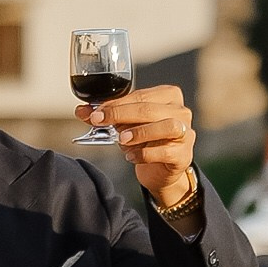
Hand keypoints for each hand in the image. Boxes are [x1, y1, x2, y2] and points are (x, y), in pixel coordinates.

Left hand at [83, 82, 198, 215]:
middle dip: (120, 115)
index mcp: (168, 96)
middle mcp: (181, 111)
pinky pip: (165, 151)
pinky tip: (131, 156)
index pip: (140, 96)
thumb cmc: (144, 140)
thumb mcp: (125, 124)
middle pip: (149, 109)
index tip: (94, 112)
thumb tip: (81, 111)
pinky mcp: (184, 155)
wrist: (160, 170)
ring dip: (139, 132)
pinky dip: (144, 154)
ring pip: (165, 127)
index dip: (115, 104)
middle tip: (99, 121)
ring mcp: (186, 133)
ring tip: (121, 140)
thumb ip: (106, 116)